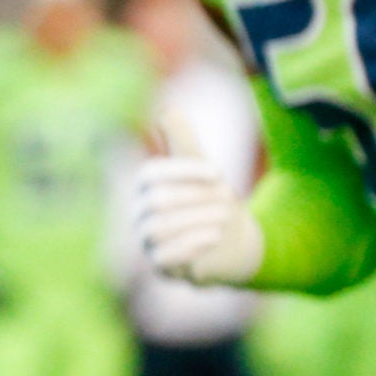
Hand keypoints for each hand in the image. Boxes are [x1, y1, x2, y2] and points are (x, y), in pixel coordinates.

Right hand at [134, 111, 264, 285]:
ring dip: (198, 220)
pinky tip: (215, 236)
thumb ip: (184, 142)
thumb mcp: (204, 170)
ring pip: (159, 229)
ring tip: (225, 218)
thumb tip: (167, 109)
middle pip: (158, 202)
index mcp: (148, 187)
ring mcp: (149, 241)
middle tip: (227, 199)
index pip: (152, 174)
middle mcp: (141, 214)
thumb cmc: (213, 200)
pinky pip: (164, 257)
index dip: (185, 171)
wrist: (234, 242)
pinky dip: (192, 244)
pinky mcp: (163, 266)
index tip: (219, 173)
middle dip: (197, 198)